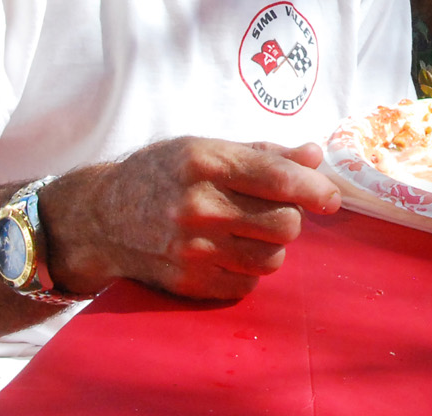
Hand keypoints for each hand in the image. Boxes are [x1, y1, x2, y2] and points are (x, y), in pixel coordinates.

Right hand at [52, 138, 340, 300]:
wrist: (101, 218)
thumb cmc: (162, 174)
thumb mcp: (206, 148)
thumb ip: (264, 153)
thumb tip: (313, 157)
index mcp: (205, 161)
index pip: (278, 178)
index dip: (314, 189)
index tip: (330, 198)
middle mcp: (199, 206)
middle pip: (284, 224)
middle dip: (291, 217)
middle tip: (276, 210)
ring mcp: (192, 249)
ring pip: (271, 259)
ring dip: (271, 246)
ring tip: (249, 231)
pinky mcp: (188, 282)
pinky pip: (247, 284)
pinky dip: (247, 270)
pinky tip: (227, 252)